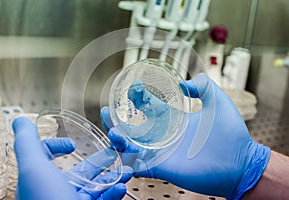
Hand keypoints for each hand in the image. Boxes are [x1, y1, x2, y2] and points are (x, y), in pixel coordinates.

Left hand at [13, 117, 132, 199]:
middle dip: (100, 159)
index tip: (70, 145)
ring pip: (97, 186)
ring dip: (114, 176)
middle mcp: (57, 192)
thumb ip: (28, 143)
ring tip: (128, 168)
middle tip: (116, 150)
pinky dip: (114, 193)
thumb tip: (20, 120)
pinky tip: (122, 186)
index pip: (47, 158)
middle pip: (80, 171)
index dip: (57, 146)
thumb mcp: (34, 169)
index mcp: (42, 180)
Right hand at [101, 73, 269, 198]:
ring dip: (117, 138)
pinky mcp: (160, 167)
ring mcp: (160, 151)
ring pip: (129, 146)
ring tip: (112, 128)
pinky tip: (119, 152)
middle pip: (132, 126)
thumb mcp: (217, 101)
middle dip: (117, 118)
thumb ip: (203, 85)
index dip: (137, 97)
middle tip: (108, 110)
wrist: (240, 162)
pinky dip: (126, 162)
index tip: (133, 89)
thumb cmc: (231, 133)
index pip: (148, 106)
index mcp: (173, 118)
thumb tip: (185, 82)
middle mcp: (163, 134)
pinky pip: (137, 167)